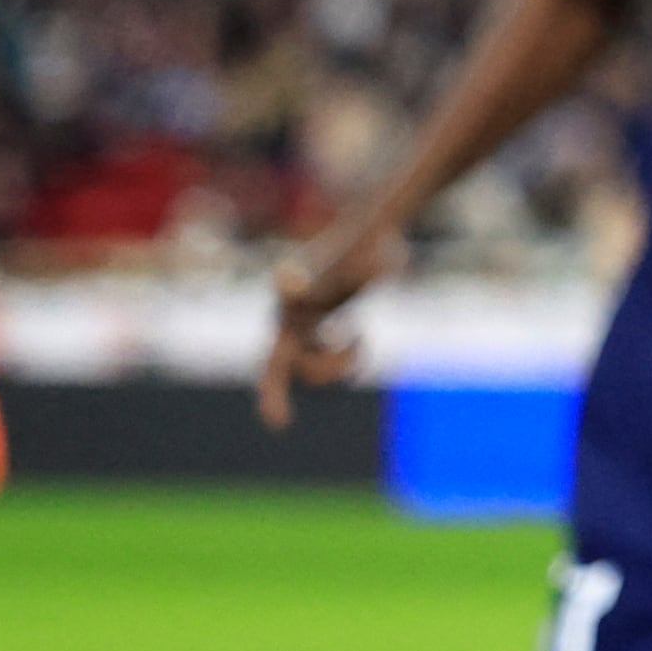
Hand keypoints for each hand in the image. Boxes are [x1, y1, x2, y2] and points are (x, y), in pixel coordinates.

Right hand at [258, 223, 395, 431]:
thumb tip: (282, 277)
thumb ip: (314, 280)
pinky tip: (359, 335)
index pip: (274, 363)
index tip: (280, 424)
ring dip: (338, 365)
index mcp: (289, 314)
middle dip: (325, 372)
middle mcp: (290, 319)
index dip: (273, 395)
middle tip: (358, 346)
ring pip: (314, 365)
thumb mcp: (345, 268)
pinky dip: (345, 355)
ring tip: (359, 339)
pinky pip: (326, 352)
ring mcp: (306, 319)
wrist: (378, 225)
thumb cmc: (365, 248)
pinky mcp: (325, 316)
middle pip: (297, 369)